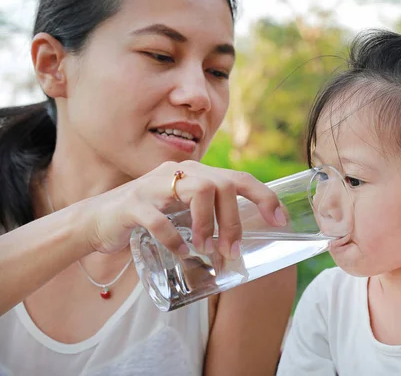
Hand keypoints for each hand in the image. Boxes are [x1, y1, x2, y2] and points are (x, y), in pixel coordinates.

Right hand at [78, 161, 285, 258]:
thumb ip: (207, 215)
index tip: (280, 220)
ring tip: (206, 249)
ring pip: (197, 191)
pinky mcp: (132, 204)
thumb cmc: (147, 218)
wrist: (96, 220)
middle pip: (221, 185)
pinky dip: (174, 239)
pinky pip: (160, 220)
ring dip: (208, 225)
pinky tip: (181, 252)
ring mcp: (153, 185)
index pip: (238, 177)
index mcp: (194, 174)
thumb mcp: (182, 211)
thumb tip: (240, 242)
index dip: (264, 196)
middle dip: (233, 220)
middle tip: (232, 251)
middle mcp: (177, 172)